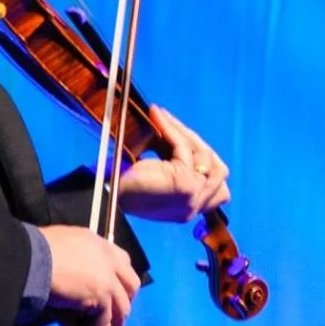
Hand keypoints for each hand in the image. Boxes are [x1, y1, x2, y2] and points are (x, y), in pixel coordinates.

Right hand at [39, 224, 142, 325]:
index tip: (115, 297)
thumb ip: (70, 265)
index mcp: (97, 243)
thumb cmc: (31, 251)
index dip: (120, 283)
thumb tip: (68, 291)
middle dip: (122, 307)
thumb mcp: (57, 252)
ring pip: (119, 309)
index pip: (122, 263)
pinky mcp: (101, 298)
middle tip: (111, 323)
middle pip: (130, 286)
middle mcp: (108, 258)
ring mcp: (107, 279)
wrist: (27, 257)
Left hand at [116, 105, 230, 222]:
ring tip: (163, 118)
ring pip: (204, 156)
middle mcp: (196, 206)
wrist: (106, 195)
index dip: (202, 155)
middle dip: (196, 141)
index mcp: (190, 208)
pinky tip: (158, 117)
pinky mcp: (185, 184)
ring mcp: (194, 196)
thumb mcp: (157, 175)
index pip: (217, 182)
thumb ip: (175, 163)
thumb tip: (180, 136)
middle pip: (218, 169)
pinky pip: (185, 148)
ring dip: (183, 132)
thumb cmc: (123, 187)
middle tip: (170, 122)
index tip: (177, 132)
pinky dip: (172, 129)